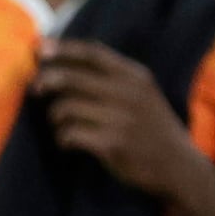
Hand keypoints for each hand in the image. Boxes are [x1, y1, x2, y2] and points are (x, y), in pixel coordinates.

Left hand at [34, 40, 203, 198]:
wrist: (178, 166)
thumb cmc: (150, 127)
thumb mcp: (141, 93)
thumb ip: (110, 76)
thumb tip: (61, 57)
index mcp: (135, 77)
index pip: (92, 53)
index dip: (63, 48)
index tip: (39, 49)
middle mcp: (129, 94)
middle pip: (71, 78)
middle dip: (46, 82)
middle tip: (35, 90)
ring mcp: (121, 120)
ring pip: (65, 108)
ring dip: (55, 117)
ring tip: (63, 126)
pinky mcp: (113, 144)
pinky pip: (69, 134)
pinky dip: (63, 138)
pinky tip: (69, 143)